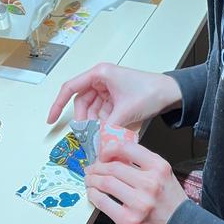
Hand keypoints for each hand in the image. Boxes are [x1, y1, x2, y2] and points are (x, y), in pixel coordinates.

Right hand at [47, 62, 181, 128]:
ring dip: (96, 125)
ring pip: (93, 110)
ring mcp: (109, 88)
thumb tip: (97, 149)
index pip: (70, 88)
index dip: (58, 104)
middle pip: (83, 103)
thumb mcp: (125, 112)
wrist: (172, 93)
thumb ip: (107, 131)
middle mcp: (101, 79)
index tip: (50, 120)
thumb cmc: (150, 92)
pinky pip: (103, 112)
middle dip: (84, 121)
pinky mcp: (116, 98)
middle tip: (86, 139)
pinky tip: (109, 134)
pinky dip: (104, 124)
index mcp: (100, 74)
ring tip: (100, 139)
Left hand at [85, 141, 187, 223]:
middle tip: (91, 169)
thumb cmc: (171, 206)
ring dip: (93, 180)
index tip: (102, 154)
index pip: (127, 148)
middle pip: (112, 167)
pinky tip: (93, 194)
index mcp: (159, 168)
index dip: (109, 149)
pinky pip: (103, 203)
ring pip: (106, 183)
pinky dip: (94, 196)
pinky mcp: (129, 221)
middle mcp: (150, 183)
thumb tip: (115, 157)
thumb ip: (144, 166)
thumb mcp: (165, 178)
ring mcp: (139, 203)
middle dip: (97, 167)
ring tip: (90, 181)